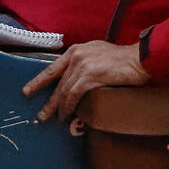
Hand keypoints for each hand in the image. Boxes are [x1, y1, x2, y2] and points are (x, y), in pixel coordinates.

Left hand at [25, 40, 148, 122]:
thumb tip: (77, 80)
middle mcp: (77, 56)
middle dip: (49, 100)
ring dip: (59, 107)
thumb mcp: (99, 54)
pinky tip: (67, 114)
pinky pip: (74, 95)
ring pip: (64, 90)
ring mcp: (83, 66)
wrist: (140, 59)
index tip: (28, 91)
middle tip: (41, 114)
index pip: (53, 67)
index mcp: (77, 50)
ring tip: (55, 118)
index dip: (39, 81)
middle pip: (57, 82)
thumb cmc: (124, 60)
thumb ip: (85, 63)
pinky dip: (69, 106)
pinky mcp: (90, 76)